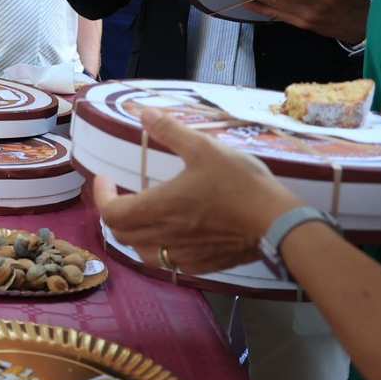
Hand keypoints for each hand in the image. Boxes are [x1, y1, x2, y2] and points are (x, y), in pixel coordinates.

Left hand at [92, 109, 300, 273]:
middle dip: (114, 213)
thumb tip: (142, 112)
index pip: (111, 213)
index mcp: (159, 209)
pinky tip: (171, 235)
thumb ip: (170, 131)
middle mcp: (164, 237)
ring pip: (141, 252)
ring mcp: (183, 256)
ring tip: (143, 215)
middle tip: (122, 194)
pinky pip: (167, 264)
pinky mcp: (202, 266)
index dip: (101, 196)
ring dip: (134, 234)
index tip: (106, 179)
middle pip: (121, 234)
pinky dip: (158, 249)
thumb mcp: (205, 148)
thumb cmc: (240, 184)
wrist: (278, 224)